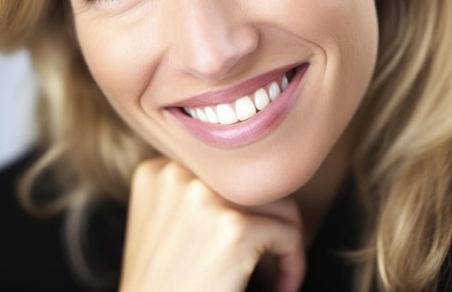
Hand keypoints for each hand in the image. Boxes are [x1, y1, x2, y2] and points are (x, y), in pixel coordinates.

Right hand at [119, 157, 304, 291]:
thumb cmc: (163, 289)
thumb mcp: (161, 228)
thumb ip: (189, 196)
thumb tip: (246, 185)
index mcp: (158, 171)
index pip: (226, 173)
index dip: (242, 209)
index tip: (244, 242)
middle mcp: (178, 175)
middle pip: (252, 183)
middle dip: (267, 222)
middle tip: (266, 258)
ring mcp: (205, 198)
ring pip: (278, 204)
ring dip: (283, 241)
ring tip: (274, 273)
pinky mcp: (234, 228)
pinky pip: (290, 234)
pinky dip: (293, 265)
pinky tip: (279, 288)